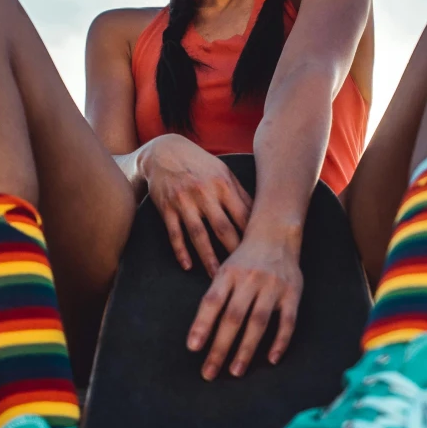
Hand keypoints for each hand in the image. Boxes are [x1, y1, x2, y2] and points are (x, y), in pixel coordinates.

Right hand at [135, 135, 254, 277]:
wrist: (164, 151)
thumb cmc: (200, 164)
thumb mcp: (223, 172)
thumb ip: (240, 194)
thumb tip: (260, 215)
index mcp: (223, 184)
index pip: (242, 215)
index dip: (253, 235)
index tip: (262, 254)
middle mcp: (204, 193)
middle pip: (223, 228)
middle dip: (234, 251)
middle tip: (244, 272)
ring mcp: (184, 202)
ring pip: (198, 234)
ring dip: (208, 257)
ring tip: (216, 276)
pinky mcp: (166, 208)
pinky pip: (174, 233)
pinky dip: (180, 251)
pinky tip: (187, 266)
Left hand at [187, 225, 303, 379]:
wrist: (276, 233)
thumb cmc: (245, 259)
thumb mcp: (225, 270)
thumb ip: (216, 297)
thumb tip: (199, 334)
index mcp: (228, 274)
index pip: (212, 302)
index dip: (201, 325)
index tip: (193, 348)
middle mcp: (250, 279)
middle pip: (233, 318)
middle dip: (220, 348)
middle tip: (209, 373)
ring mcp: (273, 286)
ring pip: (258, 322)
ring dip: (246, 349)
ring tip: (235, 371)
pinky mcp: (292, 293)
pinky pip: (287, 321)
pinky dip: (280, 341)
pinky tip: (271, 359)